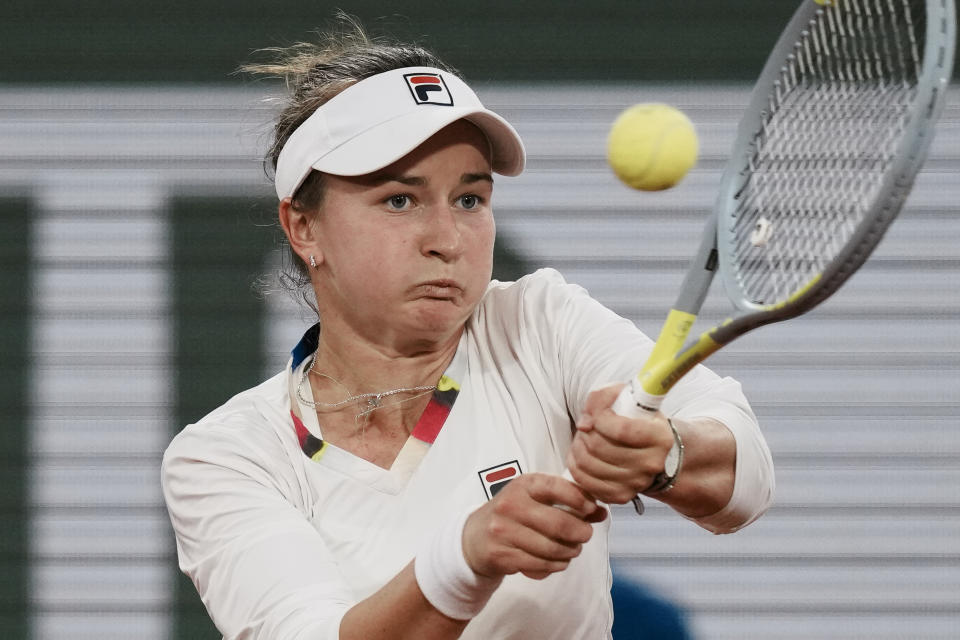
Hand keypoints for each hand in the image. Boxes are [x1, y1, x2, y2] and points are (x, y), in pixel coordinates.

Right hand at [461, 473, 605, 580]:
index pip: (558, 488)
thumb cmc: (513, 514)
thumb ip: (569, 502)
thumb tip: (601, 512)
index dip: (581, 500)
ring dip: (570, 552)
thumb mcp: (535, 499)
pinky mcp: (502, 555)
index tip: (591, 509)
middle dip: (581, 533)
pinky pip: (540, 565)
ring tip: (572, 550)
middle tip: (585, 535)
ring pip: (552, 548)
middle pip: (559, 524)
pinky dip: (556, 565)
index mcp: (523, 485)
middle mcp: (512, 505)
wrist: (474, 537)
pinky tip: (558, 561)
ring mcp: (504, 532)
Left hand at [566, 383, 674, 503]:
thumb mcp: (628, 399)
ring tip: (583, 440)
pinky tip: (580, 456)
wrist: (650, 452)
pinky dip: (576, 467)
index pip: (622, 430)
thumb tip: (585, 422)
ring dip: (577, 448)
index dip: (600, 418)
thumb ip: (604, 398)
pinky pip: (586, 483)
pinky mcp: (621, 496)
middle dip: (585, 433)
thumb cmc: (637, 422)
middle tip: (586, 427)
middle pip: (600, 447)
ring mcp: (637, 482)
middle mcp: (652, 463)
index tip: (596, 414)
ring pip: (589, 464)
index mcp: (661, 438)